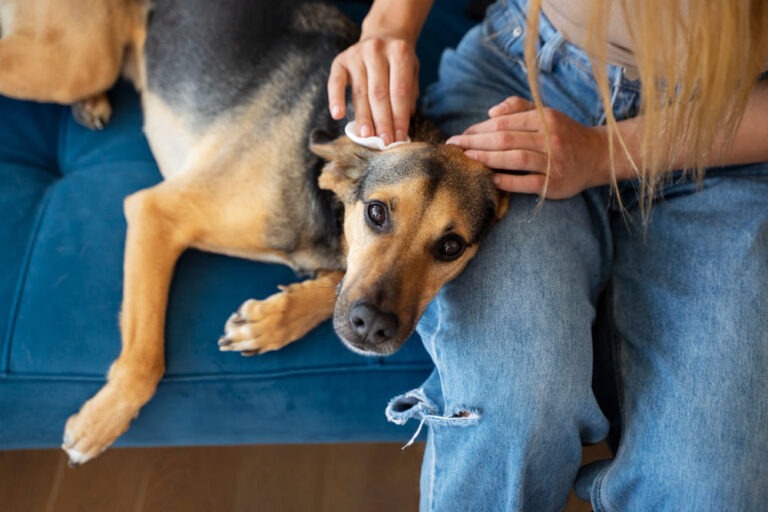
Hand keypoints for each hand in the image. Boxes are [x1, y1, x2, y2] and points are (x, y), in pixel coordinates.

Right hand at [328, 35, 418, 145]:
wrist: (384, 34)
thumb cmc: (398, 62)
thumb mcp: (411, 72)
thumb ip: (409, 96)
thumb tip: (400, 127)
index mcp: (400, 52)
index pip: (400, 92)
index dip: (399, 117)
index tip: (399, 138)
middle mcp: (377, 50)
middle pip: (380, 93)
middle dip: (383, 121)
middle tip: (384, 142)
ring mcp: (357, 54)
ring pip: (361, 92)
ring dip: (364, 117)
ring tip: (366, 137)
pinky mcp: (340, 60)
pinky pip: (336, 82)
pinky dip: (336, 99)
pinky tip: (337, 115)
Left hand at [446, 97, 611, 198]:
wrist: (598, 156)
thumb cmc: (564, 134)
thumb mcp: (546, 114)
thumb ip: (519, 108)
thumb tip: (491, 113)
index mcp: (545, 119)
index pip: (504, 123)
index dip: (479, 129)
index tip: (461, 135)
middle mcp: (550, 138)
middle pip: (506, 139)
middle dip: (476, 142)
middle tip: (454, 147)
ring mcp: (553, 162)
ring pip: (515, 159)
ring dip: (487, 158)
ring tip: (467, 159)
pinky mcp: (555, 184)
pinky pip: (528, 183)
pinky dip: (508, 181)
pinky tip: (491, 179)